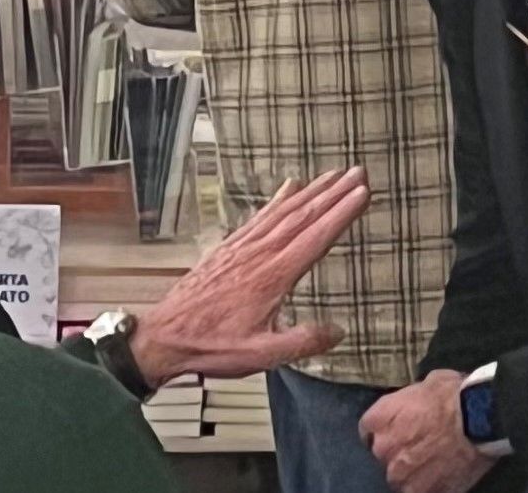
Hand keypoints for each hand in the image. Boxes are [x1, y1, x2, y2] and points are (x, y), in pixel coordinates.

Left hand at [127, 167, 368, 386]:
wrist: (164, 336)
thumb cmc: (212, 346)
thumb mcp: (263, 355)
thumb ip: (302, 341)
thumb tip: (338, 331)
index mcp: (273, 276)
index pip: (316, 238)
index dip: (342, 214)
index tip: (363, 193)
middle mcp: (260, 254)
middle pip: (304, 216)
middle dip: (335, 193)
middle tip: (359, 172)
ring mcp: (243, 247)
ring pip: (284, 211)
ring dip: (312, 191)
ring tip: (334, 174)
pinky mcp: (229, 248)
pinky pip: (259, 217)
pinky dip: (278, 199)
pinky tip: (290, 187)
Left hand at [361, 371, 496, 492]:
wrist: (481, 420)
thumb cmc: (455, 395)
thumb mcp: (428, 384)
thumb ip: (412, 400)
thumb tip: (417, 406)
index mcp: (380, 419)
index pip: (367, 429)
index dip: (384, 429)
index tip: (396, 429)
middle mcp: (384, 449)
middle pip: (383, 454)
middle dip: (398, 451)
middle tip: (420, 445)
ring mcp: (401, 474)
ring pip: (399, 477)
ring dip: (411, 472)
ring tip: (433, 464)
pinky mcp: (422, 491)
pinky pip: (419, 491)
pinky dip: (429, 486)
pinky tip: (443, 477)